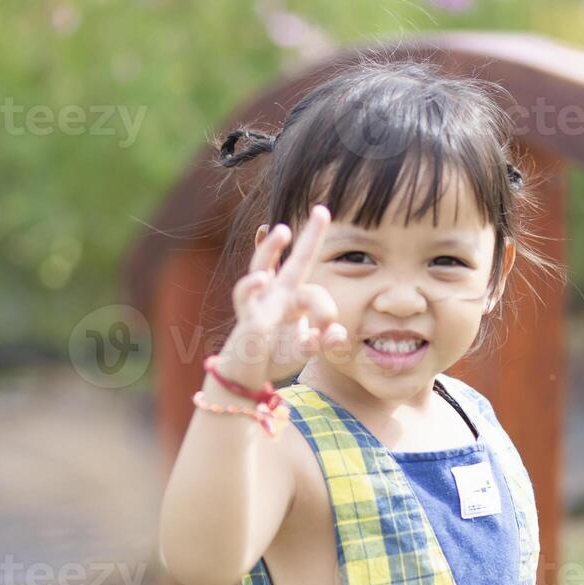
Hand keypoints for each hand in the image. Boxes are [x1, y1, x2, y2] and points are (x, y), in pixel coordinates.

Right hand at [225, 204, 349, 383]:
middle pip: (295, 260)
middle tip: (322, 210)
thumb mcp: (305, 351)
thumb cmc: (276, 355)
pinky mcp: (244, 315)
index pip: (316, 290)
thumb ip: (323, 343)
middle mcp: (277, 294)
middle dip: (310, 236)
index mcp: (294, 300)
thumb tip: (338, 333)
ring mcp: (259, 301)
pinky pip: (244, 295)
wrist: (246, 374)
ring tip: (283, 231)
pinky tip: (261, 278)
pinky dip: (252, 285)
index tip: (329, 332)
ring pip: (261, 265)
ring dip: (270, 248)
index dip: (326, 311)